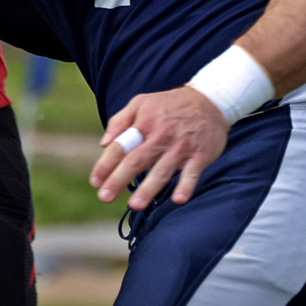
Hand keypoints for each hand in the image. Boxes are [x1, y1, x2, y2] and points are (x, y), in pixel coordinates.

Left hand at [90, 86, 228, 210]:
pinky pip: (192, 173)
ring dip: (149, 188)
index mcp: (144, 122)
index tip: (95, 182)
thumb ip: (120, 120)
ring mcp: (181, 146)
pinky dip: (186, 186)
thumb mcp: (142, 102)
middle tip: (104, 197)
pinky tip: (178, 199)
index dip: (106, 164)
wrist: (210, 100)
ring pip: (162, 170)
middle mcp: (161, 135)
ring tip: (135, 205)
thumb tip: (104, 143)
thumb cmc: (170, 105)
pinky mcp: (200, 155)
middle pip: (137, 160)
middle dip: (119, 179)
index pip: (121, 146)